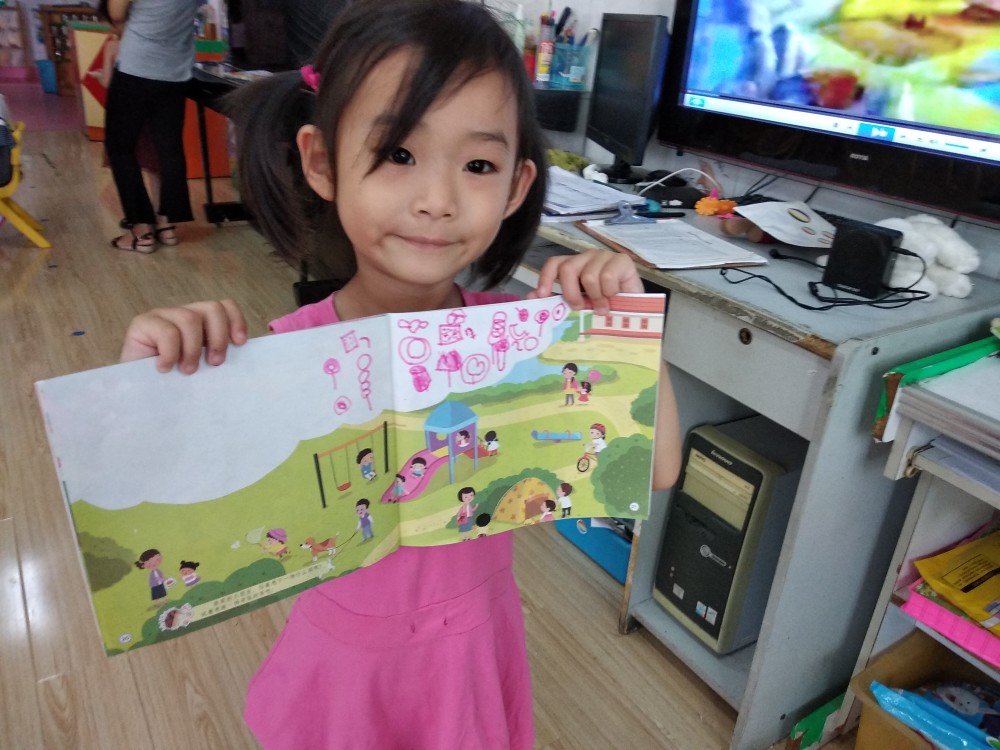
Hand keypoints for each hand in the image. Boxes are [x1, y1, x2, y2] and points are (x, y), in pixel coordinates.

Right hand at [120, 299, 247, 373]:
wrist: (137, 395)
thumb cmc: (174, 384)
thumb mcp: (203, 368)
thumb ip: (218, 355)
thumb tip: (242, 351)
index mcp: (201, 322)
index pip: (225, 306)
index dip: (236, 321)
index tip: (240, 344)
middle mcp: (183, 314)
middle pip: (212, 308)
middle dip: (218, 337)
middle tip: (214, 363)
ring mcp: (162, 316)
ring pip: (190, 319)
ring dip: (193, 349)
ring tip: (187, 371)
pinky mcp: (142, 324)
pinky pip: (167, 331)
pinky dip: (171, 353)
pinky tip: (165, 368)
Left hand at [527, 249, 642, 314]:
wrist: (637, 310)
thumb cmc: (606, 308)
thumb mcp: (581, 307)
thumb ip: (558, 301)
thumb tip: (531, 298)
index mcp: (573, 266)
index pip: (554, 263)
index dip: (545, 278)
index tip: (542, 295)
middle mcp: (586, 258)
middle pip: (568, 268)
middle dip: (571, 292)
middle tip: (579, 307)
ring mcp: (604, 257)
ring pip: (588, 274)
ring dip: (595, 297)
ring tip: (602, 308)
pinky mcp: (622, 260)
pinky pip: (607, 276)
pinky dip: (608, 292)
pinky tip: (614, 298)